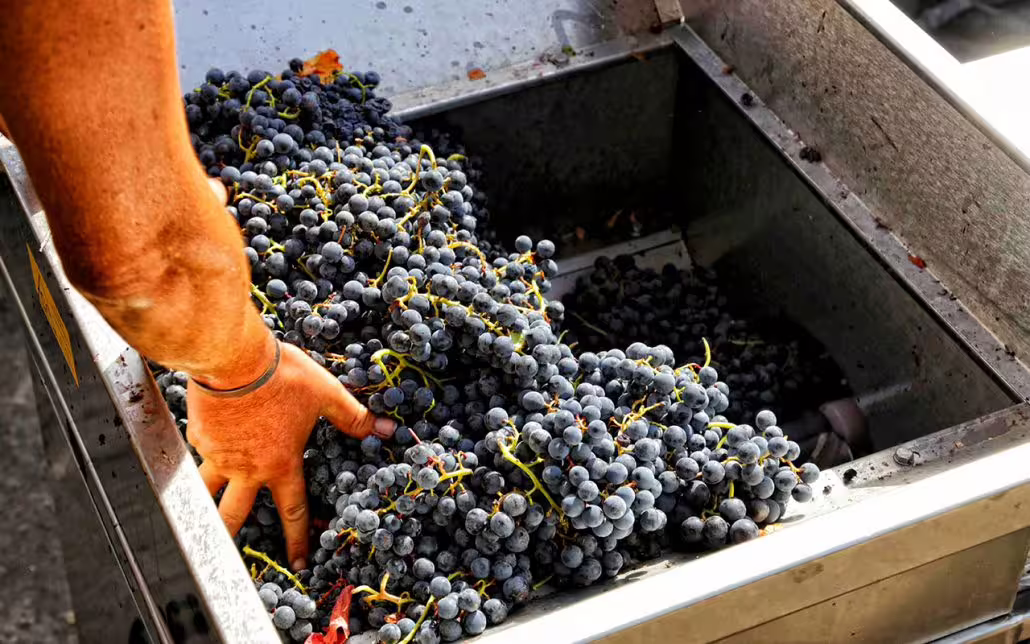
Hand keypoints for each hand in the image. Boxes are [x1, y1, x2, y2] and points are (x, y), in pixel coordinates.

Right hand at [187, 341, 395, 568]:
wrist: (233, 358)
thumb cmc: (282, 375)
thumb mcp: (325, 393)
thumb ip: (353, 417)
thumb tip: (387, 430)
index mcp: (280, 464)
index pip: (292, 511)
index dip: (297, 539)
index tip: (298, 563)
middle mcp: (247, 468)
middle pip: (235, 514)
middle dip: (230, 539)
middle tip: (226, 556)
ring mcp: (218, 455)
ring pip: (206, 491)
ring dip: (203, 506)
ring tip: (196, 520)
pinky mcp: (198, 437)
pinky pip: (199, 453)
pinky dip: (203, 454)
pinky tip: (205, 444)